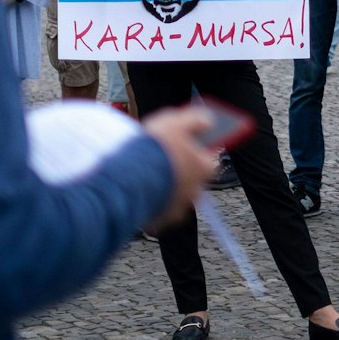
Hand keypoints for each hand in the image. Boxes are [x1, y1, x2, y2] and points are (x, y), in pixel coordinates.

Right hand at [141, 106, 223, 229]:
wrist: (130, 177)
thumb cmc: (156, 149)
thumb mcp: (177, 122)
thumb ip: (196, 120)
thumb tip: (208, 120)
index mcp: (205, 168)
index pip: (207, 159)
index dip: (193, 151)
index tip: (181, 145)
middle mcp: (197, 191)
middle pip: (191, 178)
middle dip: (178, 170)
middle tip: (161, 159)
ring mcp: (179, 206)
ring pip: (175, 194)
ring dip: (165, 185)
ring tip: (147, 173)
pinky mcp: (162, 219)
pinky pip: (159, 207)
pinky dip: (152, 199)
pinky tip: (140, 188)